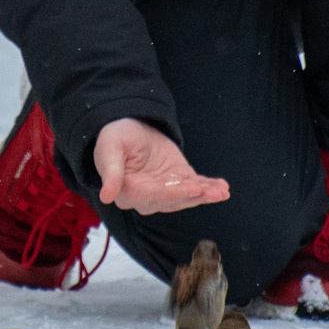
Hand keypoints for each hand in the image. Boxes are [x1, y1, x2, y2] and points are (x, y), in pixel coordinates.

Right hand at [93, 118, 230, 215]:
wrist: (127, 129)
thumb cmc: (114, 138)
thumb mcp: (109, 149)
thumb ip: (111, 172)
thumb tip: (106, 196)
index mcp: (129, 191)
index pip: (153, 196)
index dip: (173, 194)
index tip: (192, 189)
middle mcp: (148, 197)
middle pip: (174, 199)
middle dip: (195, 196)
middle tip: (214, 193)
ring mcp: (166, 190)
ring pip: (187, 196)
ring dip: (206, 195)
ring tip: (221, 191)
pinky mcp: (179, 181)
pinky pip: (195, 186)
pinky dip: (209, 187)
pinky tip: (222, 188)